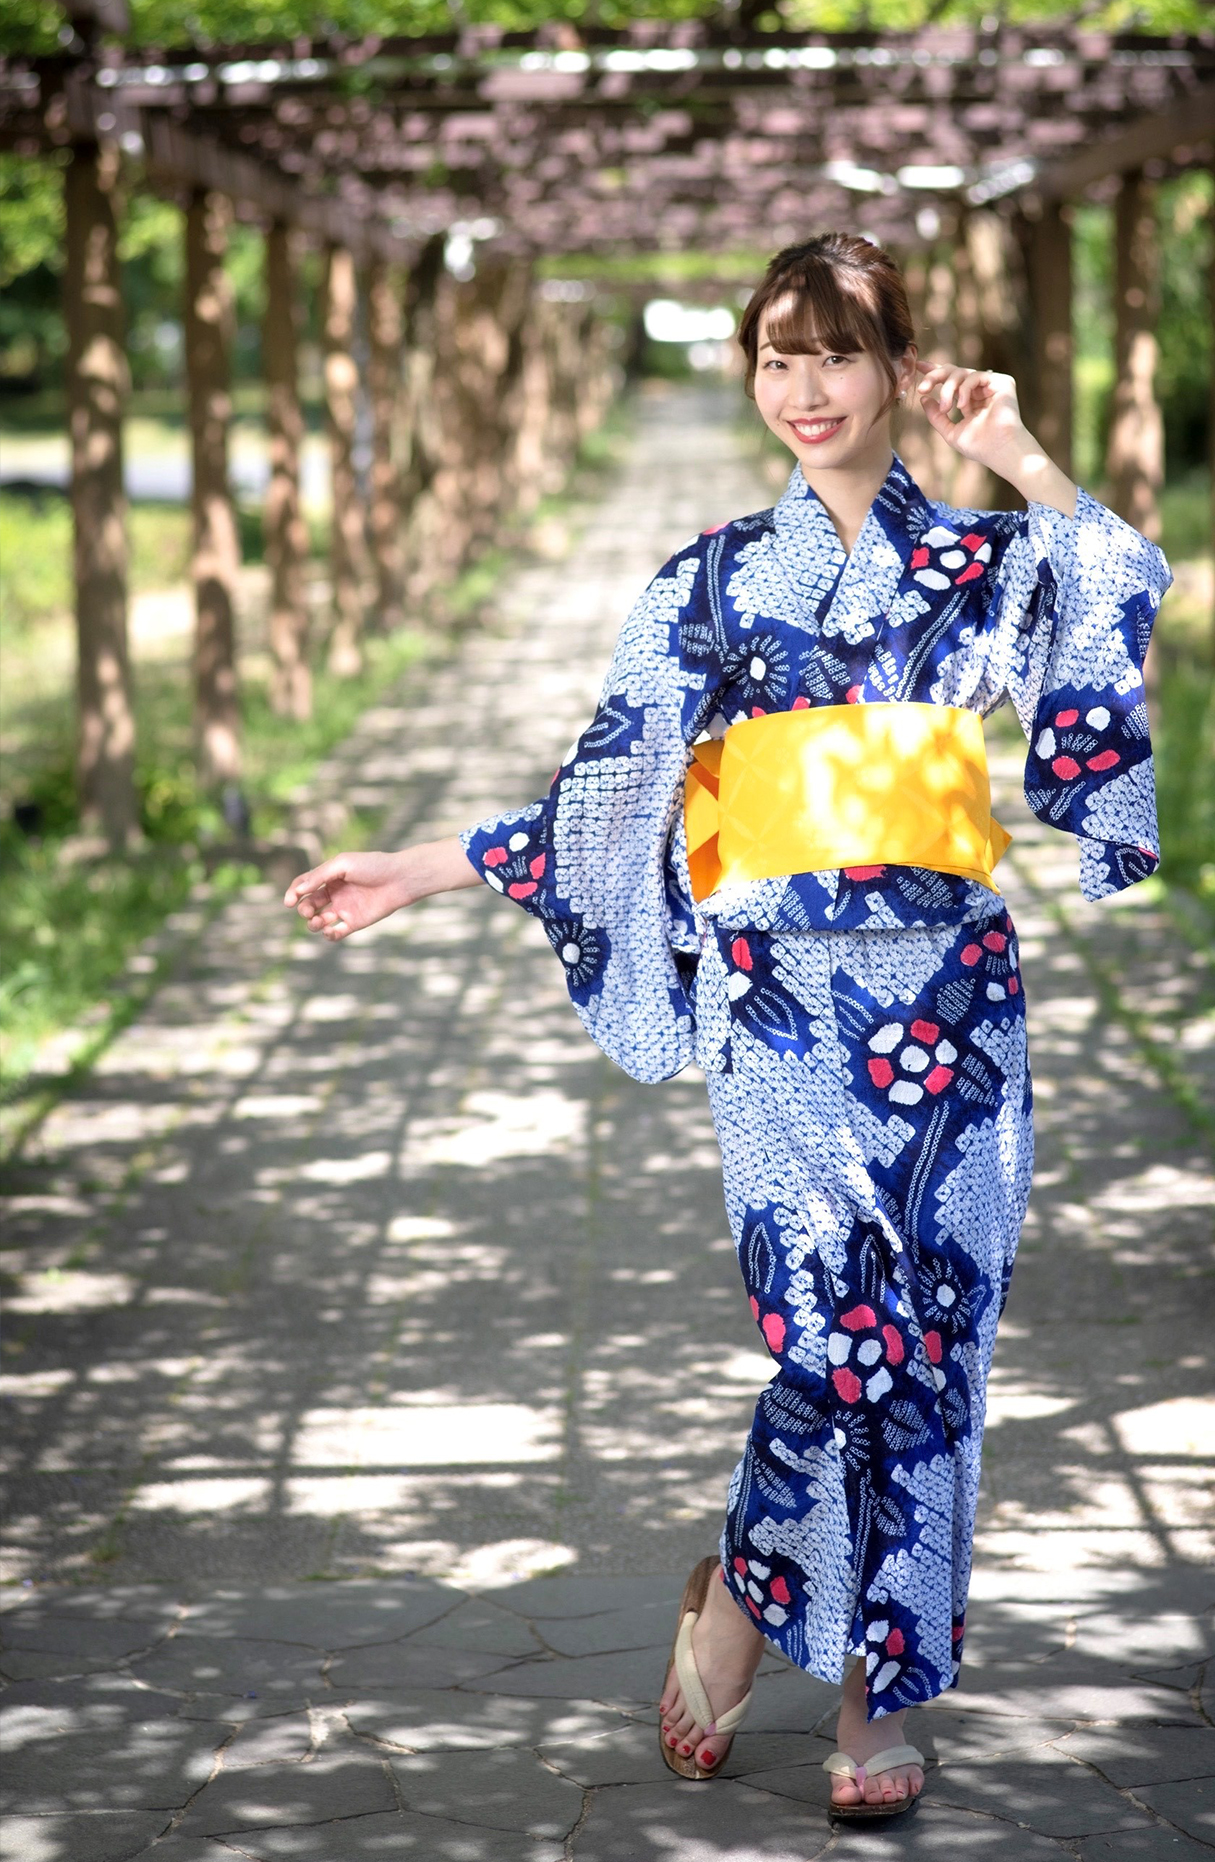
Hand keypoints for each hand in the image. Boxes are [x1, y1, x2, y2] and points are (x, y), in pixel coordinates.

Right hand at [283, 839, 479, 940]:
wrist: (399, 879)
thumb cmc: (373, 866)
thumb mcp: (343, 864)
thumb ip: (319, 876)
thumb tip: (298, 890)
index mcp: (329, 877)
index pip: (304, 886)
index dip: (294, 893)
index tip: (289, 902)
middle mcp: (334, 893)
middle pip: (309, 905)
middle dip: (304, 910)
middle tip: (308, 911)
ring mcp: (344, 909)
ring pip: (319, 921)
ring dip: (314, 924)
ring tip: (321, 920)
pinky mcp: (354, 922)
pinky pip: (336, 933)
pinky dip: (329, 935)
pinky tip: (331, 931)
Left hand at [913, 359, 1076, 515]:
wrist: (999, 451)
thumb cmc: (979, 446)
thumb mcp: (950, 431)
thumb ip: (936, 416)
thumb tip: (924, 398)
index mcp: (969, 400)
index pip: (951, 380)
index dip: (934, 372)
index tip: (918, 366)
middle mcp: (980, 390)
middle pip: (954, 371)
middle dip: (934, 376)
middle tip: (922, 388)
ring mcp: (991, 385)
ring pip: (961, 373)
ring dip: (948, 389)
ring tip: (947, 408)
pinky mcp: (1002, 382)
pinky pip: (975, 376)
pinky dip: (964, 389)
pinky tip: (964, 406)